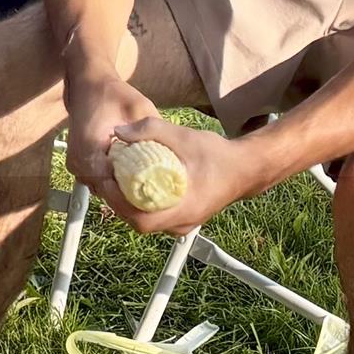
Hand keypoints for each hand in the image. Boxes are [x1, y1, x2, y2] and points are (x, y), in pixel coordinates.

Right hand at [63, 69, 158, 202]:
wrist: (88, 85)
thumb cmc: (112, 94)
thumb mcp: (137, 106)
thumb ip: (151, 128)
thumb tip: (171, 151)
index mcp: (90, 146)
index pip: (110, 183)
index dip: (133, 192)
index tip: (155, 193)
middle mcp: (78, 160)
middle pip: (106, 190)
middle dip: (129, 194)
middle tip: (156, 195)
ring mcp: (75, 164)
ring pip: (101, 189)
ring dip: (121, 190)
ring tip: (146, 188)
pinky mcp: (78, 164)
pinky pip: (97, 182)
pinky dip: (113, 182)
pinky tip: (132, 179)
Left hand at [106, 117, 266, 237]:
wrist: (246, 168)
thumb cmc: (218, 155)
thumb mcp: (183, 136)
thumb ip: (151, 130)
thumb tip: (118, 132)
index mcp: (182, 210)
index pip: (140, 220)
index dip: (118, 203)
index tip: (107, 182)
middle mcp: (181, 223)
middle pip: (138, 221)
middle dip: (118, 201)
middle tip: (107, 177)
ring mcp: (183, 223)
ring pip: (146, 220)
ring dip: (128, 202)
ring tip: (116, 179)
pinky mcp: (183, 217)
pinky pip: (155, 216)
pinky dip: (141, 202)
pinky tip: (134, 184)